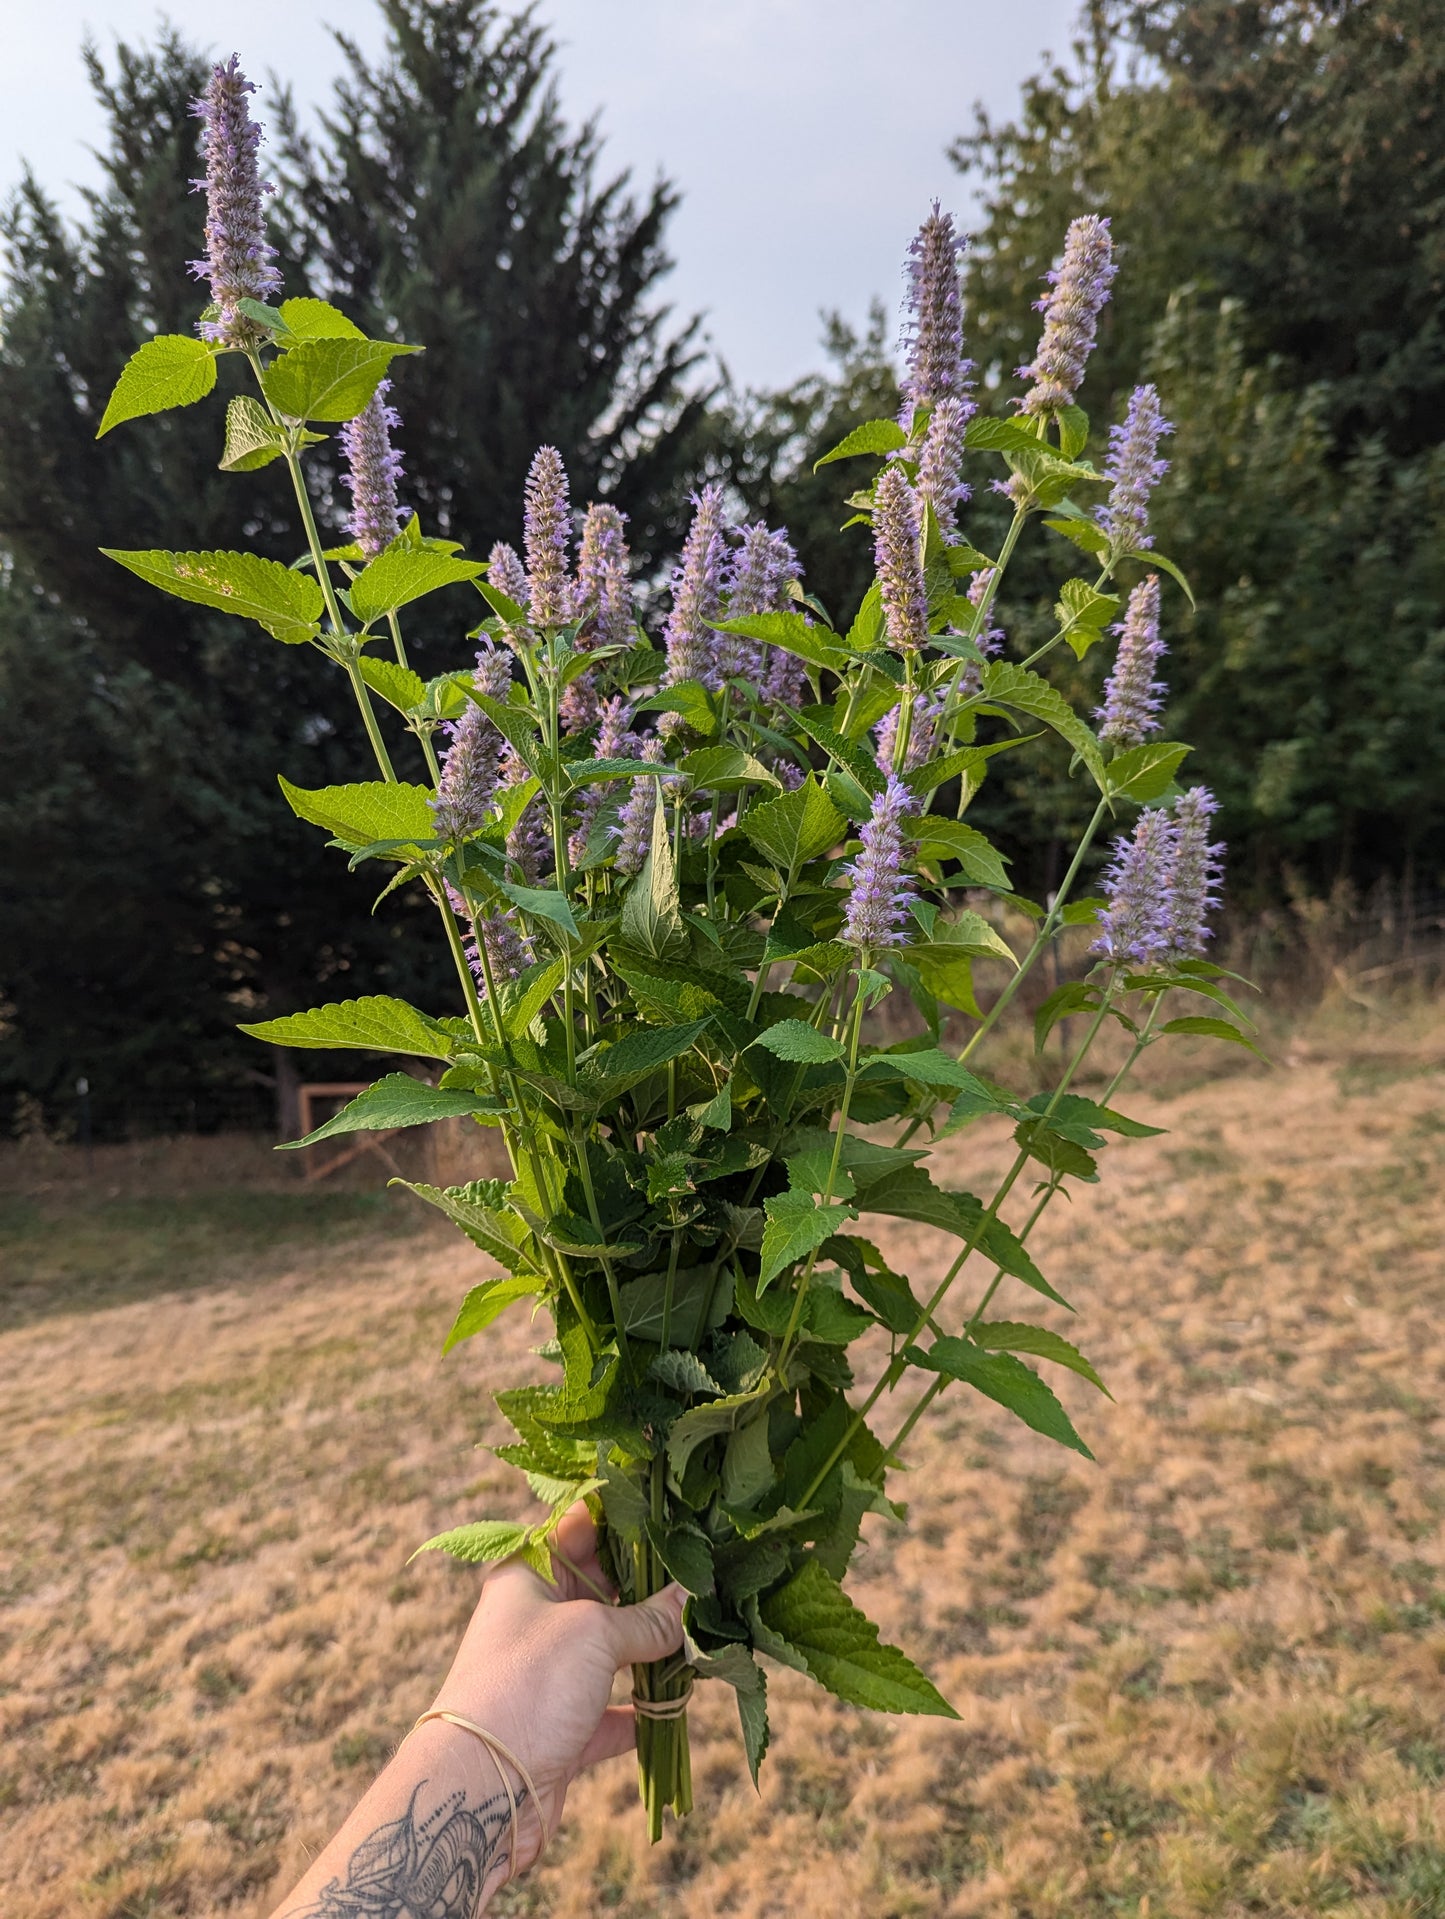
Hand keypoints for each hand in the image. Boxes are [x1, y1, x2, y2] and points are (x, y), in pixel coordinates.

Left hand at [426, 1503, 684, 1873]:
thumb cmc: (529, 1685)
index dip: (626, 1517)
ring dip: (656, 1646)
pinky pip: (616, 1710)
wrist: (481, 1789)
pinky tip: (681, 1700)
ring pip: (615, 1649)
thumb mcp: (595, 1633)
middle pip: (604, 1588)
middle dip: (652, 1584)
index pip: (581, 1527)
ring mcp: (551, 1675)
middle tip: (706, 1571)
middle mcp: (537, 1619)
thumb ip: (649, 1617)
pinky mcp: (565, 1728)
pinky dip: (646, 1707)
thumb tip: (691, 1598)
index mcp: (529, 1576)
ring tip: (706, 1630)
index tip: (676, 1511)